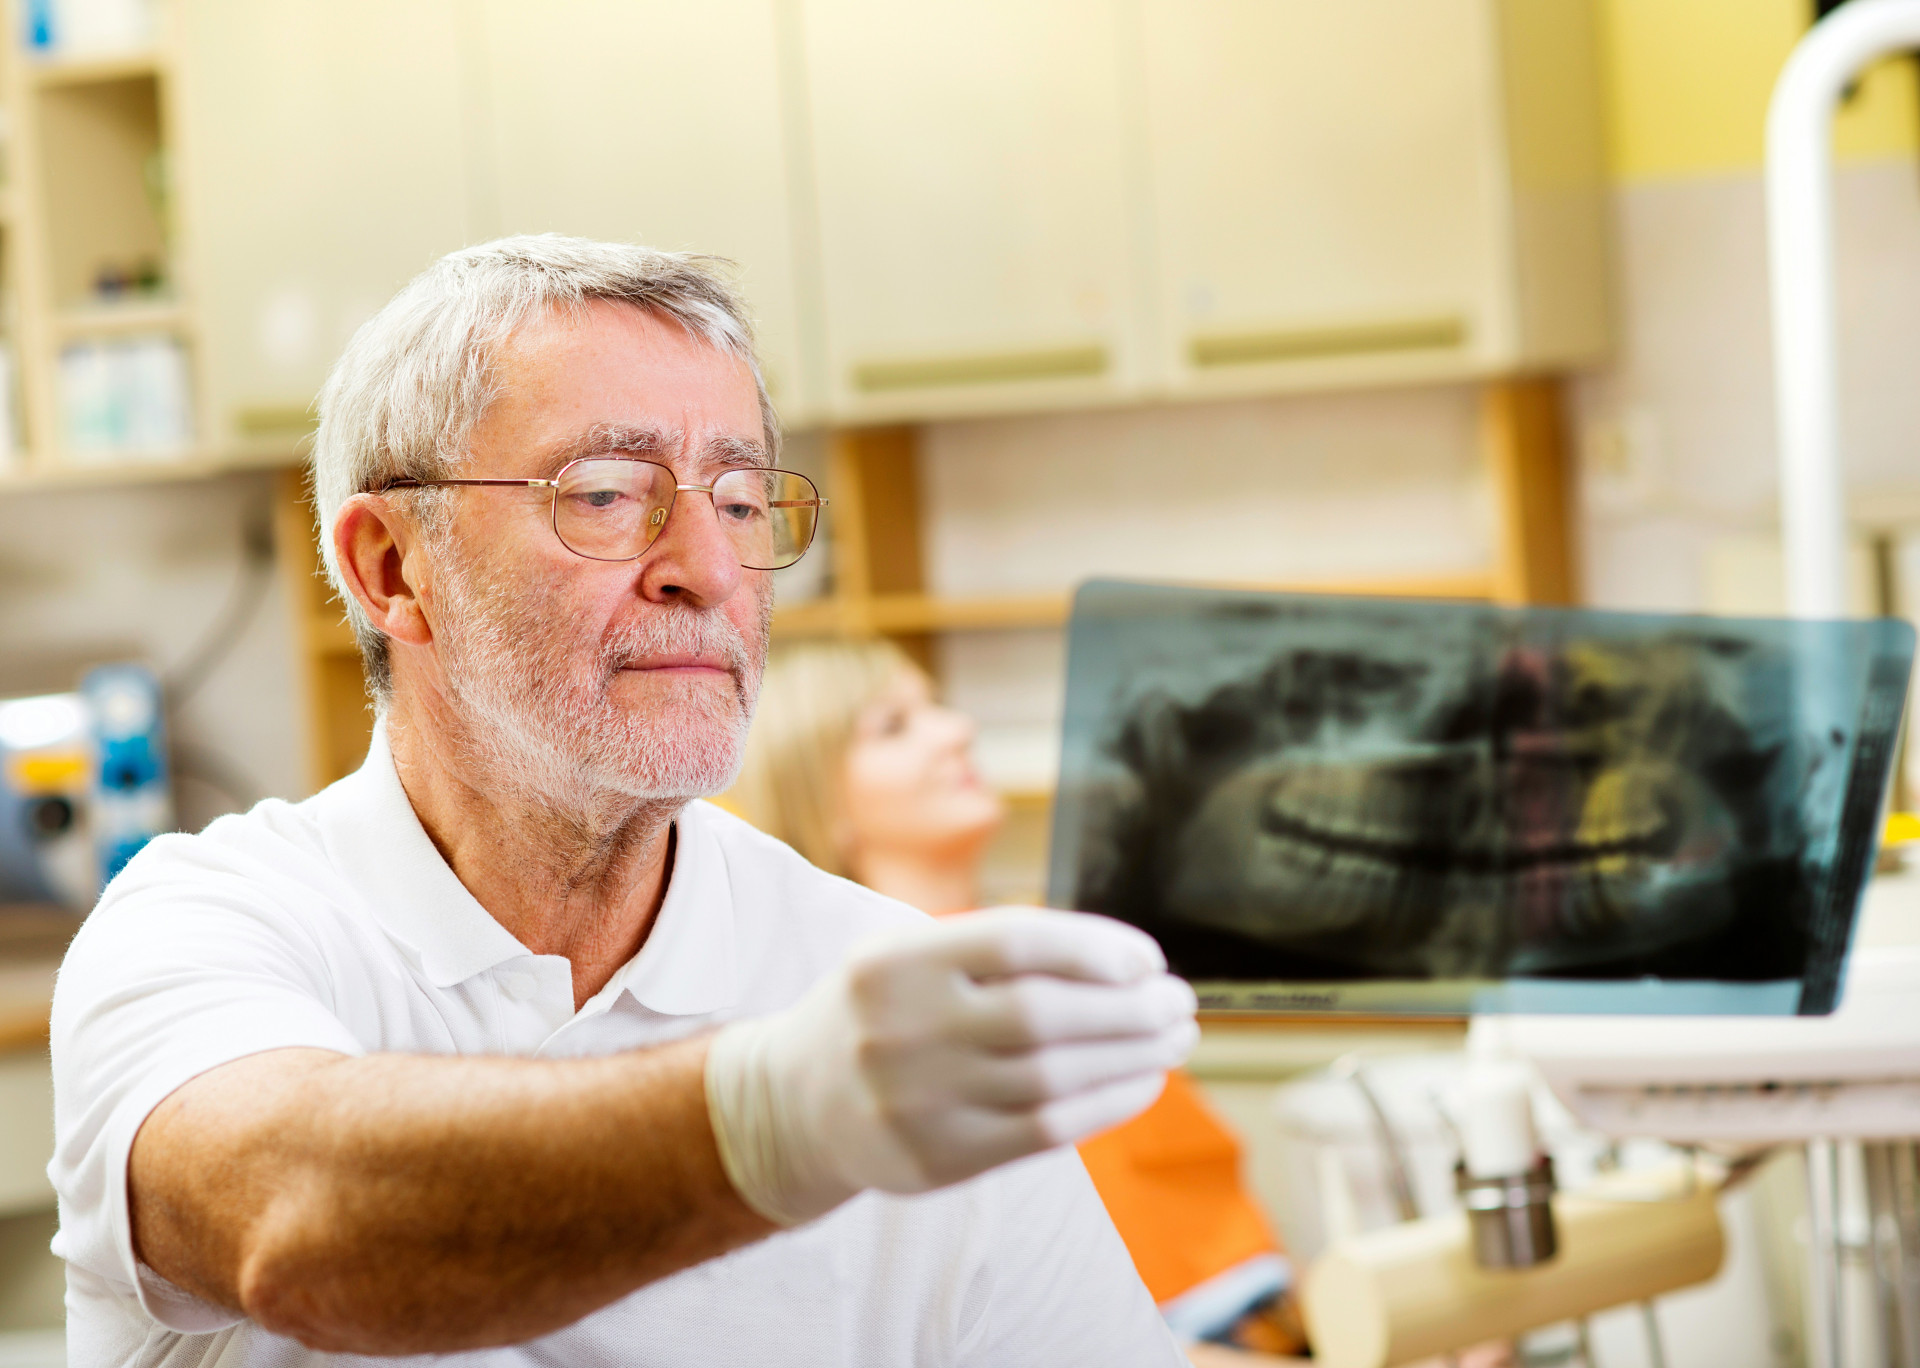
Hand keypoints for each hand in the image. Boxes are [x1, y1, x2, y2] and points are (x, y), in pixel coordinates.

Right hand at [704, 907, 1197, 1225]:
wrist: (794, 1104)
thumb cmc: (882, 1011)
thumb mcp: (908, 955)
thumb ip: (994, 950)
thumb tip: (1125, 962)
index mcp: (897, 962)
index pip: (1015, 943)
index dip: (1094, 948)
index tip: (1147, 959)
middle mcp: (902, 1029)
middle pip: (1045, 1015)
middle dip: (1129, 1008)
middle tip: (1179, 1002)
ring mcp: (917, 1101)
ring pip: (1054, 1076)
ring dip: (1132, 1056)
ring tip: (1174, 1039)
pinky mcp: (937, 1159)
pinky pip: (1044, 1130)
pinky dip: (1106, 1104)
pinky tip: (1143, 1083)